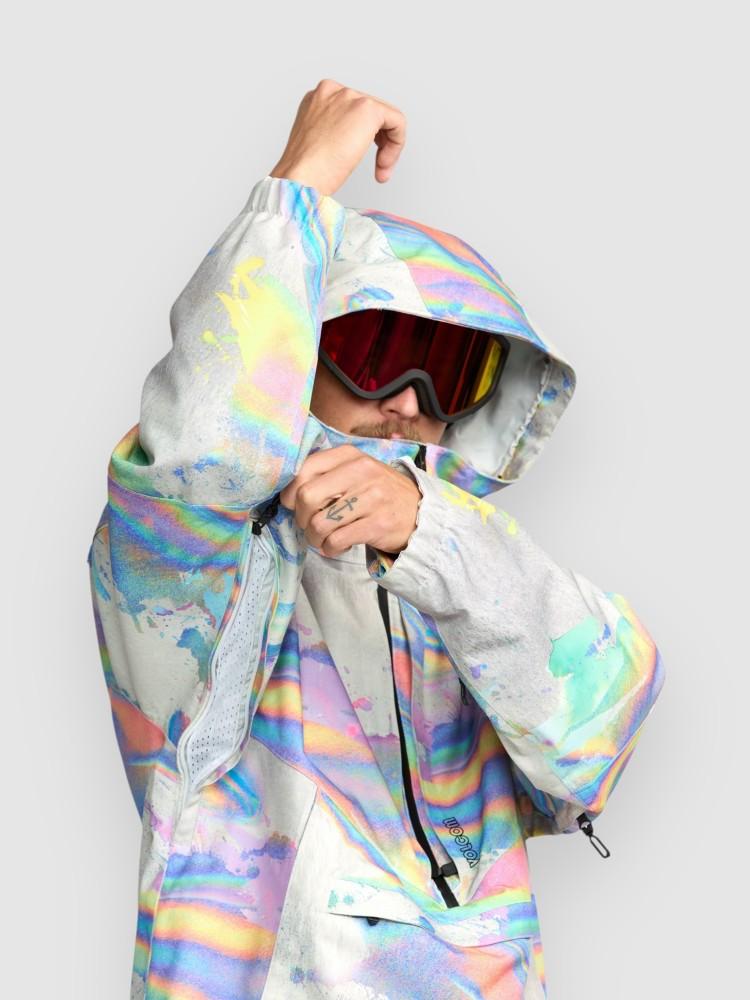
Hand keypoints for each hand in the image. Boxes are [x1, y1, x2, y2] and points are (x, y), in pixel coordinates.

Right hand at [269, 79, 406, 195]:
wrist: (300, 178)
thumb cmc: (304, 172)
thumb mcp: (317, 145)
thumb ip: (333, 133)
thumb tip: (351, 140)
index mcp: (316, 99)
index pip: (352, 111)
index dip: (362, 137)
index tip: (357, 160)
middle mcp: (332, 92)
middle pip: (370, 112)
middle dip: (378, 143)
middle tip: (378, 170)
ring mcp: (349, 97)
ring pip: (385, 117)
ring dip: (388, 147)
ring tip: (380, 170)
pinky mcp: (367, 109)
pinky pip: (397, 121)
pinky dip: (397, 145)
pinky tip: (384, 164)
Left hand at [279, 444, 420, 556]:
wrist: (421, 512)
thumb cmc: (381, 493)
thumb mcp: (358, 471)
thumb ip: (328, 474)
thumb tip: (291, 493)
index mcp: (351, 456)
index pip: (305, 468)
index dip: (291, 491)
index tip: (294, 504)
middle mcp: (361, 472)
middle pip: (307, 496)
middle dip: (301, 517)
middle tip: (309, 525)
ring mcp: (371, 498)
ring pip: (319, 523)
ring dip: (314, 537)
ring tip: (323, 539)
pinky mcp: (377, 524)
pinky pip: (336, 540)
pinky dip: (330, 548)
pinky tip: (337, 546)